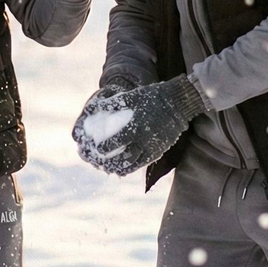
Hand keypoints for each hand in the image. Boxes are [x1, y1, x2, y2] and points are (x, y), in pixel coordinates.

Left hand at [73, 75, 204, 175]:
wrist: (177, 103)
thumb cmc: (151, 97)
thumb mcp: (130, 97)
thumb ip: (111, 104)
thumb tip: (90, 109)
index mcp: (135, 127)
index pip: (116, 142)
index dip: (104, 148)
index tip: (96, 149)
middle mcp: (144, 140)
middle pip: (124, 158)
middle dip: (110, 163)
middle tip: (100, 164)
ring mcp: (153, 147)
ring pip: (134, 164)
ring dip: (120, 168)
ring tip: (109, 169)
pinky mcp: (159, 150)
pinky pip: (143, 163)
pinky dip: (132, 167)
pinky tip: (123, 169)